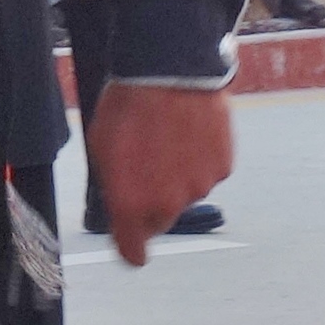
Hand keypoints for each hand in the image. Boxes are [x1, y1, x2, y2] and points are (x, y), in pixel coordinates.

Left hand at [90, 83, 233, 267]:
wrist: (169, 72)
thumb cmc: (128, 106)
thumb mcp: (102, 147)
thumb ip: (112, 184)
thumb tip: (121, 201)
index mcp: (131, 203)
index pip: (133, 251)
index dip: (131, 251)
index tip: (133, 252)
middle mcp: (168, 204)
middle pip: (160, 220)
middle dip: (151, 202)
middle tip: (144, 166)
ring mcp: (199, 186)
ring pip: (186, 194)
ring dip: (177, 176)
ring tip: (167, 138)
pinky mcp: (222, 168)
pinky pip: (207, 173)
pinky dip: (199, 160)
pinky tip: (188, 133)